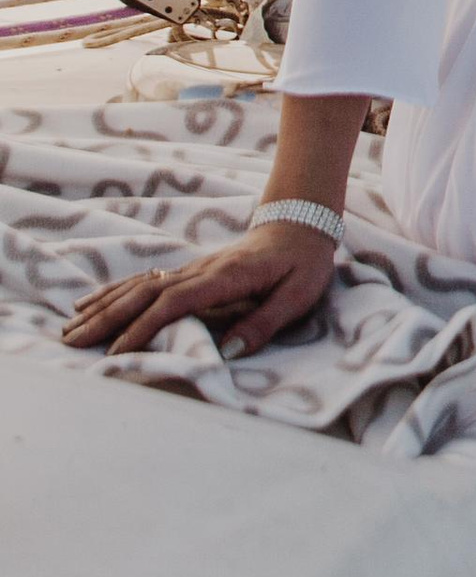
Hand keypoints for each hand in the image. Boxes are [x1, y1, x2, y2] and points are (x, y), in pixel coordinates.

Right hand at [60, 215, 340, 363]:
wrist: (300, 224)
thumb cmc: (304, 264)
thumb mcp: (299, 295)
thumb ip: (265, 322)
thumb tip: (229, 351)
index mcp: (226, 277)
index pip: (175, 303)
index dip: (145, 327)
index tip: (117, 351)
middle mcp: (200, 270)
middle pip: (145, 293)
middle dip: (108, 319)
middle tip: (73, 343)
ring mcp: (191, 268)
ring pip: (138, 285)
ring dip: (104, 307)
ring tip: (70, 329)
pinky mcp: (188, 271)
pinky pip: (144, 281)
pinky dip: (115, 292)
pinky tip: (91, 304)